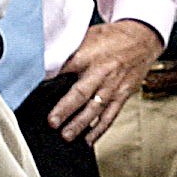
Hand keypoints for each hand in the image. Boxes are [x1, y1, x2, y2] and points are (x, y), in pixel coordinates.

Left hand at [47, 19, 160, 142]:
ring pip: (95, 109)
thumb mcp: (87, 36)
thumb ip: (68, 51)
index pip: (64, 68)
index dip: (49, 80)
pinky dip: (99, 130)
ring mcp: (112, 86)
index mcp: (88, 54)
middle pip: (80, 92)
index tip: (34, 91)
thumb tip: (44, 64)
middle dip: (65, 109)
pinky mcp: (122, 95)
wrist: (142, 38)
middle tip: (52, 122)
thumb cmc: (111, 37)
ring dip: (80, 124)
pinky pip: (110, 116)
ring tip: (67, 136)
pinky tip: (88, 140)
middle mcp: (100, 72)